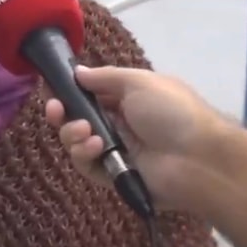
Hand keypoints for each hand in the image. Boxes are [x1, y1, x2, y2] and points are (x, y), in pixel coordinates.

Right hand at [45, 66, 222, 208]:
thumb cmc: (170, 111)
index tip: (49, 85)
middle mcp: (115, 123)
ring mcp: (112, 149)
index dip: (67, 89)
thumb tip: (77, 72)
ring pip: (74, 141)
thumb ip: (104, 77)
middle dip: (59, 111)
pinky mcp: (110, 175)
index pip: (86, 93)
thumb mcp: (139, 81)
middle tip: (53, 108)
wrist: (197, 158)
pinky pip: (85, 164)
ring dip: (71, 133)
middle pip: (74, 117)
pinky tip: (96, 147)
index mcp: (124, 98)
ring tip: (85, 131)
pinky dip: (84, 154)